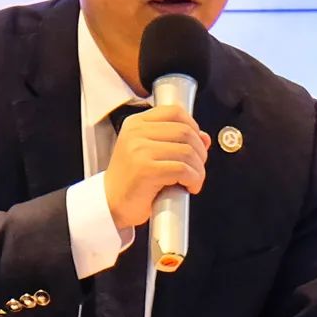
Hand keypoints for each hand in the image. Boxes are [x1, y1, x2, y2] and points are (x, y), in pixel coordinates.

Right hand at [103, 104, 211, 230]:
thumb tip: (205, 138)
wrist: (111, 203)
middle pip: (185, 132)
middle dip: (200, 152)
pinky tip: (189, 187)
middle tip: (197, 167)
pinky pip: (182, 169)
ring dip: (199, 169)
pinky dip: (194, 179)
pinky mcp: (145, 169)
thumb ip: (175, 141)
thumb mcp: (150, 152)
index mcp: (136, 123)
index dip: (193, 126)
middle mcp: (136, 132)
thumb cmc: (131, 180)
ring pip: (187, 151)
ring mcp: (139, 150)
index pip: (175, 112)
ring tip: (193, 179)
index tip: (196, 143)